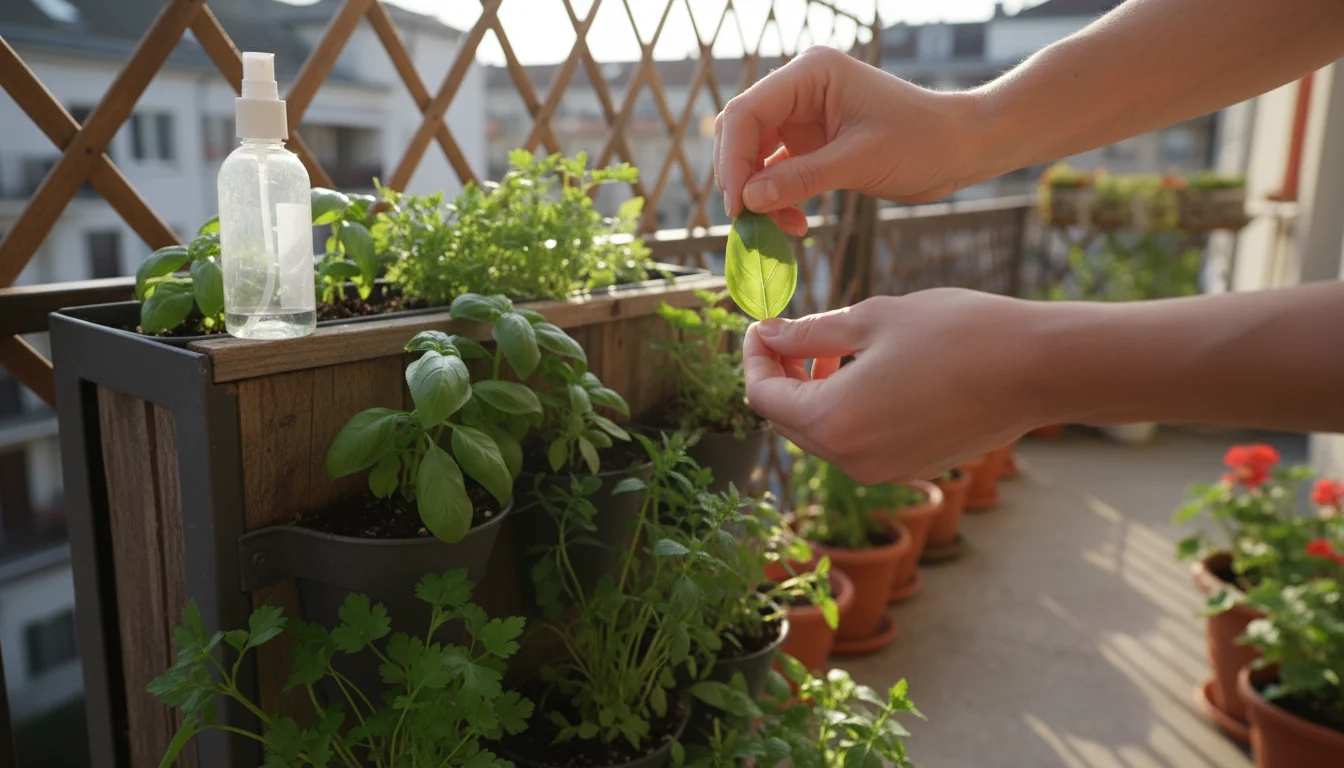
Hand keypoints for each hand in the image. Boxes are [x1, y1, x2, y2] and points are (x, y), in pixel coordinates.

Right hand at [714, 47, 979, 230]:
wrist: (961, 148)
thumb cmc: (922, 141)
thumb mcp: (860, 161)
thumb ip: (801, 178)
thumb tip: (749, 201)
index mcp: (811, 74)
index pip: (747, 112)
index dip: (733, 159)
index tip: (738, 205)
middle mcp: (801, 91)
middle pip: (744, 133)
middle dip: (741, 178)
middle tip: (746, 222)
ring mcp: (804, 118)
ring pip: (756, 157)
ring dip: (759, 195)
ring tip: (775, 229)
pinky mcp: (812, 145)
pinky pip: (778, 173)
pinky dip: (779, 200)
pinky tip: (795, 224)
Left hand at [743, 289, 1041, 482]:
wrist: (1039, 369)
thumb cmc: (957, 333)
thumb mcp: (872, 319)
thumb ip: (811, 333)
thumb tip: (770, 336)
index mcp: (833, 422)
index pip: (763, 397)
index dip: (753, 358)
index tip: (761, 326)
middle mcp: (851, 460)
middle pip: (787, 421)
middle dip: (781, 378)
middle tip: (791, 335)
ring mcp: (883, 471)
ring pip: (822, 434)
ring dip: (814, 394)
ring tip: (831, 349)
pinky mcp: (910, 468)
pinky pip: (857, 443)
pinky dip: (846, 410)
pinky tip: (867, 372)